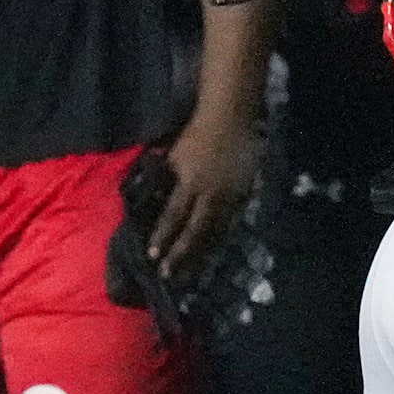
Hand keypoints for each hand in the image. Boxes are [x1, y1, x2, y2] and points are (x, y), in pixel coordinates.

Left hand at [151, 109, 258, 280]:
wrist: (232, 118)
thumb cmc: (197, 133)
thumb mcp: (173, 155)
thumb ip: (164, 179)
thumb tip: (149, 200)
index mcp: (191, 183)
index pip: (174, 216)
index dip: (162, 236)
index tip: (151, 256)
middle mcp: (212, 194)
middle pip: (195, 230)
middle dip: (181, 254)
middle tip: (168, 275)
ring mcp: (231, 196)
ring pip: (215, 231)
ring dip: (200, 253)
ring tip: (189, 272)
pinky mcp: (244, 195)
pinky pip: (229, 222)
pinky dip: (218, 238)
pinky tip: (211, 250)